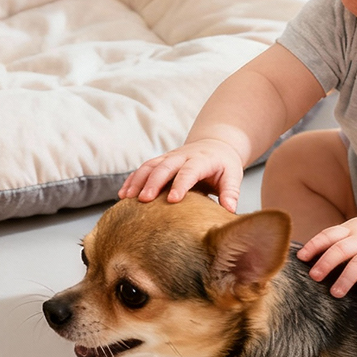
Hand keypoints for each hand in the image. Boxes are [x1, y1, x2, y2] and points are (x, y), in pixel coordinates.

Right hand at [118, 138, 243, 210]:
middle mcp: (182, 156)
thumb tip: (230, 211)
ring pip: (149, 166)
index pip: (189, 171)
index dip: (180, 184)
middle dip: (153, 182)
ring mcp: (169, 158)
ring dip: (138, 181)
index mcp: (202, 160)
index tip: (173, 200)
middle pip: (165, 166)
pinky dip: (132, 180)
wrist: (215, 145)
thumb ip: (231, 192)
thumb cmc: (224, 165)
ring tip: (127, 198)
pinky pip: (143, 169)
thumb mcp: (233, 175)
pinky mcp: (160, 162)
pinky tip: (123, 195)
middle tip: (144, 200)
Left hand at [297, 215, 356, 303]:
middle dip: (327, 262)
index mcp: (351, 230)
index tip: (301, 258)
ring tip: (336, 293)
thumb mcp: (354, 230)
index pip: (329, 235)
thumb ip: (334, 240)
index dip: (314, 245)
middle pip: (342, 249)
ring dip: (347, 278)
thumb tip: (303, 256)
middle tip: (314, 277)